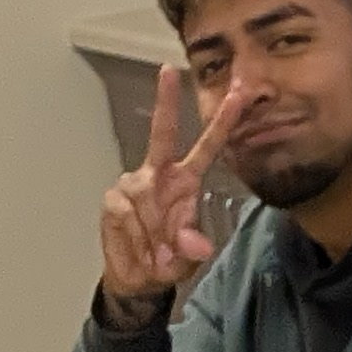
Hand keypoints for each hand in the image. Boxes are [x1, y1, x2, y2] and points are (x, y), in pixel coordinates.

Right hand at [100, 73, 251, 323]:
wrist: (137, 280)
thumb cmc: (168, 260)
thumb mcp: (187, 259)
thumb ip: (192, 247)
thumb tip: (196, 244)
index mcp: (184, 181)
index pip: (205, 148)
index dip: (221, 124)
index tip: (236, 96)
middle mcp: (158, 175)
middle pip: (162, 134)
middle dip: (166, 102)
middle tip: (169, 71)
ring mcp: (133, 186)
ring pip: (146, 201)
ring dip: (154, 236)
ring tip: (156, 255)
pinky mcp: (114, 201)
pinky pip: (127, 217)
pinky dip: (136, 240)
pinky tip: (140, 250)